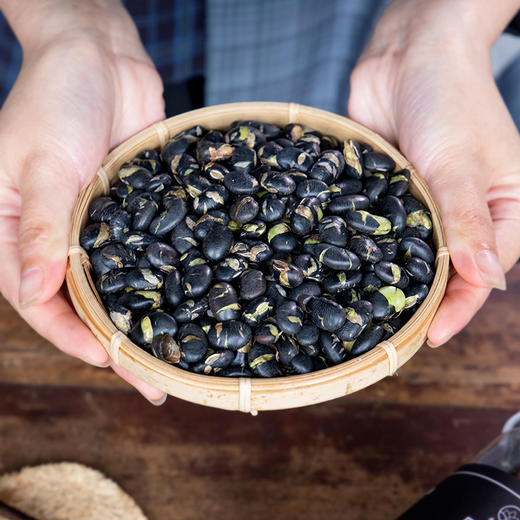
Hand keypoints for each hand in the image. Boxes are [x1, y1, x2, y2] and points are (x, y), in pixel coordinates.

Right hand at [0, 1, 166, 402]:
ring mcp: (98, 229)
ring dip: (146, 322)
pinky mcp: (132, 215)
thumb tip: (34, 292)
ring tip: (180, 361)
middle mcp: (56, 239)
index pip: (38, 301)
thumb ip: (41, 228)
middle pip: (83, 305)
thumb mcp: (43, 163)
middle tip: (156, 385)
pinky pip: (146, 256)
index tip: (108, 361)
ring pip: (119, 288)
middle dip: (116, 345)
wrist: (100, 59)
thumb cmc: (57, 99)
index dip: (71, 336)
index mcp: (15, 232)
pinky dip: (164, 282)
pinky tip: (191, 306)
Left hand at [348, 0, 519, 345]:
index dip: (459, 308)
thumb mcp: (460, 165)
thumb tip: (484, 282)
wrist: (407, 58)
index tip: (429, 336)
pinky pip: (386, 231)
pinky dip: (373, 250)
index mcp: (504, 210)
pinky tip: (351, 272)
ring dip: (396, 279)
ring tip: (369, 313)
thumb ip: (468, 222)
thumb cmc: (448, 100)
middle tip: (394, 333)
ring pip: (415, 255)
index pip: (484, 274)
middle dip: (426, 301)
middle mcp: (466, 215)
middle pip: (449, 271)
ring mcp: (428, 207)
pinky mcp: (394, 196)